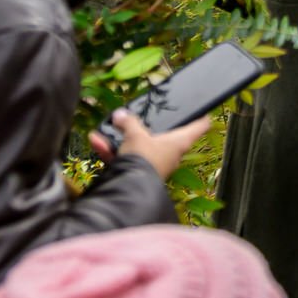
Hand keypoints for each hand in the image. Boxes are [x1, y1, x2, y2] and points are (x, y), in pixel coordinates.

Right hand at [89, 109, 212, 177]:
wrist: (128, 189)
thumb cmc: (142, 157)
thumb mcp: (135, 134)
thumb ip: (129, 122)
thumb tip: (120, 115)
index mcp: (179, 141)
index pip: (200, 125)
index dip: (202, 114)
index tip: (202, 107)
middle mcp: (171, 153)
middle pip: (164, 135)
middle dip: (146, 126)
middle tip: (136, 117)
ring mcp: (155, 164)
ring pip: (139, 146)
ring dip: (120, 139)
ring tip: (104, 131)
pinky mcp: (140, 173)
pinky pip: (127, 158)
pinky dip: (112, 151)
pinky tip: (96, 141)